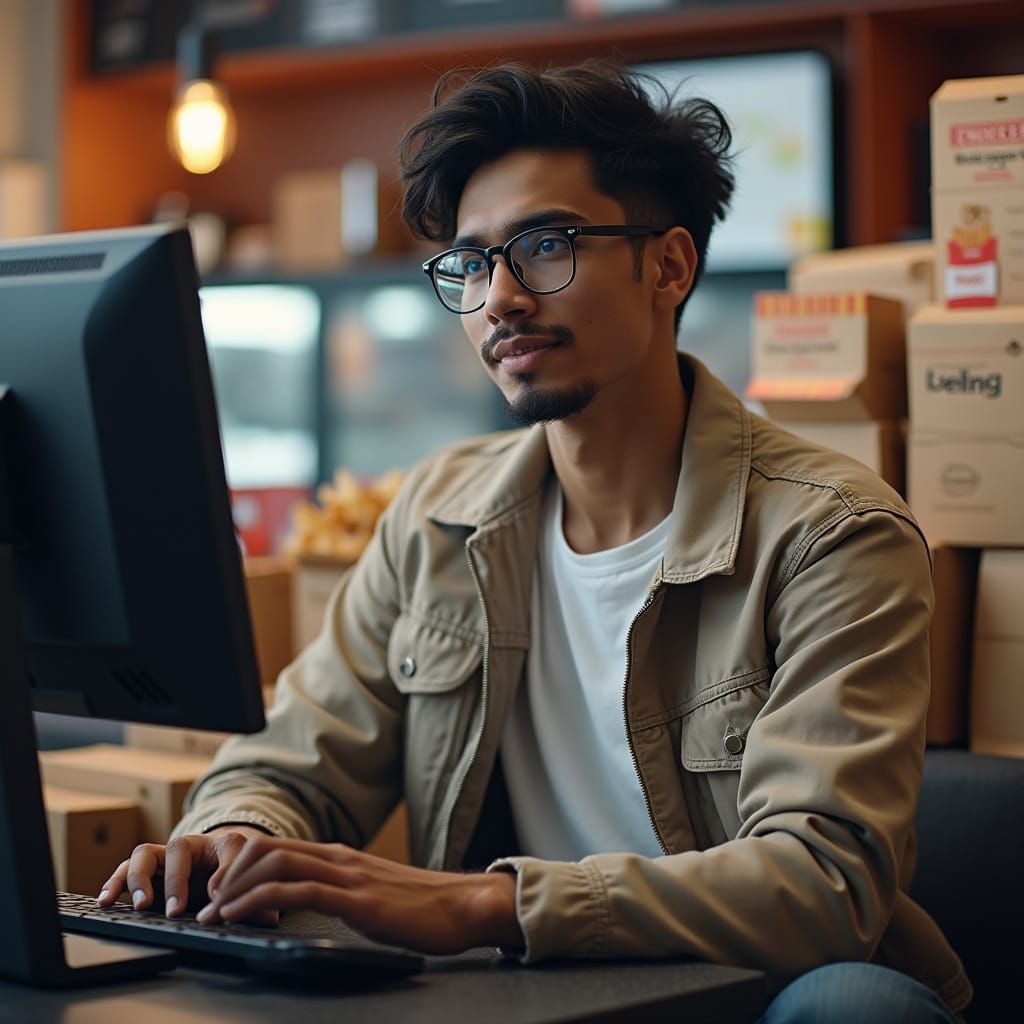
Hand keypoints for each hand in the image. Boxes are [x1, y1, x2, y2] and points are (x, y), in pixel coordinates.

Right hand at [97, 825, 278, 924]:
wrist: (224, 862)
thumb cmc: (238, 873)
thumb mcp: (251, 883)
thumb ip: (258, 898)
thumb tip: (266, 914)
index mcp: (224, 844)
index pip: (226, 848)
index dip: (220, 874)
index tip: (216, 899)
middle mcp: (192, 846)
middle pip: (179, 847)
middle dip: (175, 880)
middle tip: (174, 910)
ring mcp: (166, 856)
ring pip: (147, 853)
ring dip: (140, 879)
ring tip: (140, 905)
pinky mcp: (147, 870)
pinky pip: (125, 869)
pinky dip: (114, 882)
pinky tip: (106, 900)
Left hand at [197, 834, 522, 954]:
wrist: (462, 905)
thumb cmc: (420, 905)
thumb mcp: (370, 893)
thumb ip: (340, 891)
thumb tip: (305, 904)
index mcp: (339, 856)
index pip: (276, 846)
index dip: (238, 864)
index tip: (216, 891)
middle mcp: (339, 858)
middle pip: (267, 849)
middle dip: (227, 874)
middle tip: (206, 904)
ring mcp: (348, 876)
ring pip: (276, 865)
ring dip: (236, 889)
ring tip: (214, 914)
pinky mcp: (358, 900)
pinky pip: (298, 892)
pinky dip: (261, 901)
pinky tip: (244, 917)